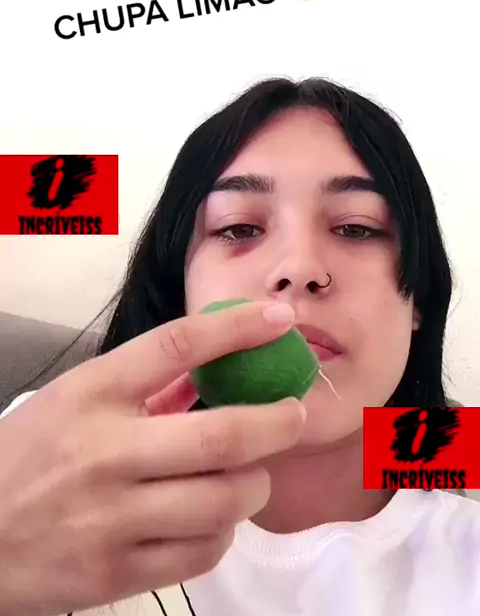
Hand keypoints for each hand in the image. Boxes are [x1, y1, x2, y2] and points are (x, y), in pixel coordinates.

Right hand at [0, 301, 304, 615]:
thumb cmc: (28, 454)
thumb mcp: (73, 398)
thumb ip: (143, 385)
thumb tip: (217, 368)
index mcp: (92, 394)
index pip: (176, 346)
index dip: (237, 328)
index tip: (279, 316)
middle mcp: (105, 453)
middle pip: (220, 437)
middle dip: (276, 422)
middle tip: (294, 414)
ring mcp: (112, 518)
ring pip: (222, 502)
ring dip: (254, 484)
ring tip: (251, 474)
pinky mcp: (117, 573)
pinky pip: (201, 553)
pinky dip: (223, 531)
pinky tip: (215, 517)